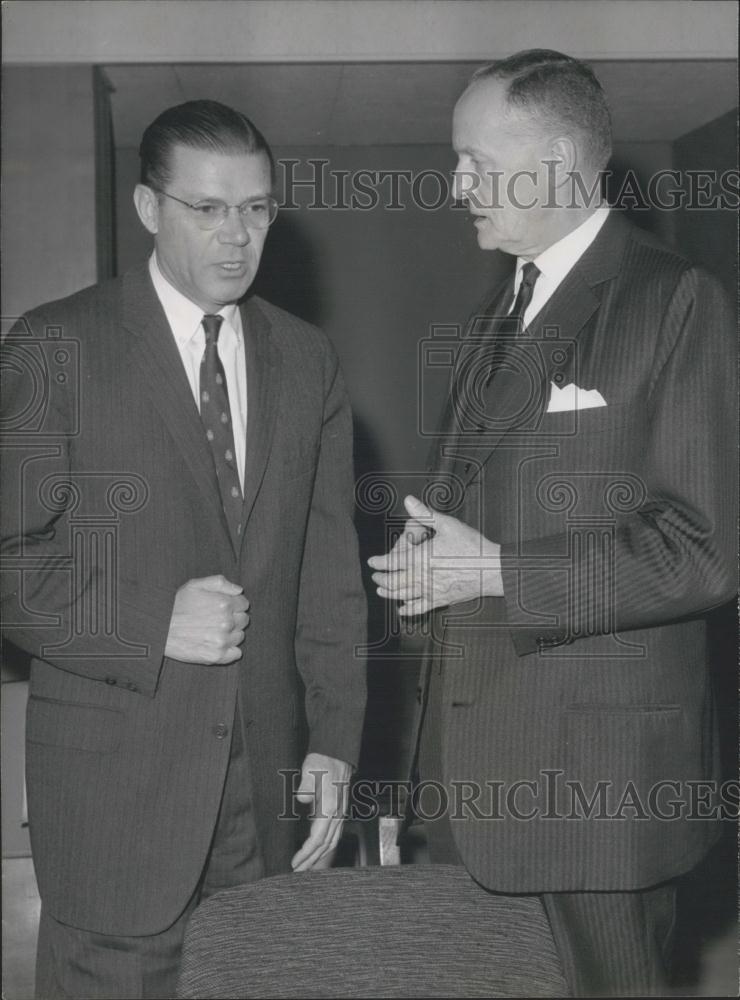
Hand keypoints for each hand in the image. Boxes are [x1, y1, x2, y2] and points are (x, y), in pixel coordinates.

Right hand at [165, 575, 248, 663]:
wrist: (159, 629)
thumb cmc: (177, 605)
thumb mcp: (195, 585)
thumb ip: (220, 583)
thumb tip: (239, 590)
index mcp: (224, 603)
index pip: (244, 604)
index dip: (234, 605)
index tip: (222, 608)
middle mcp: (226, 622)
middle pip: (244, 620)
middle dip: (234, 618)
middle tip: (216, 619)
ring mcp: (222, 640)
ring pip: (240, 636)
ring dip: (231, 634)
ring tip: (212, 631)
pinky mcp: (217, 656)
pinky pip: (236, 654)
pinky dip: (230, 650)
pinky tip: (216, 644)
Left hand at [291, 753, 351, 871]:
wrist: (336, 752)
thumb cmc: (322, 761)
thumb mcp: (311, 769)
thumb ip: (307, 785)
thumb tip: (302, 798)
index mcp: (331, 806)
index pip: (319, 837)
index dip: (307, 852)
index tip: (295, 862)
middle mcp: (338, 813)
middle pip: (326, 844)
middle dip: (312, 861)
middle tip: (297, 872)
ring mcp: (339, 812)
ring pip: (332, 841)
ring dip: (319, 856)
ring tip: (306, 866)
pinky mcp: (337, 810)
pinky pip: (333, 834)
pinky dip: (325, 846)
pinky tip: (317, 850)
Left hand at [368, 495, 502, 615]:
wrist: (492, 569)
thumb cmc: (472, 546)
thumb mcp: (448, 525)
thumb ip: (425, 513)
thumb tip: (409, 501)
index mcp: (420, 558)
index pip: (392, 562)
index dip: (379, 562)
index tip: (372, 561)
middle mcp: (421, 577)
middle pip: (393, 581)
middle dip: (381, 579)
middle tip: (375, 576)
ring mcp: (430, 591)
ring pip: (403, 595)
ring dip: (389, 593)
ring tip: (382, 591)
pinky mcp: (441, 600)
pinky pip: (420, 608)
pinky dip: (408, 610)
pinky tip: (402, 610)